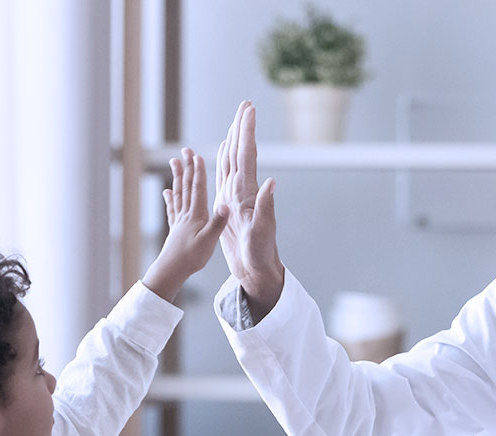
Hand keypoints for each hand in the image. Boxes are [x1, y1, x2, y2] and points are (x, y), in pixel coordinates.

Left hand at [142, 147, 227, 302]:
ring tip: (174, 162)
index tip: (197, 155)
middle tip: (185, 150)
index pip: (198, 189)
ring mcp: (179, 220)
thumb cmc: (192, 258)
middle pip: (186, 186)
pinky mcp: (175, 228)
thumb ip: (218, 222)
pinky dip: (170, 198)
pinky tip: (167, 192)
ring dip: (177, 177)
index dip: (198, 172)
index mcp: (196, 215)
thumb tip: (225, 205)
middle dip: (187, 167)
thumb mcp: (210, 241)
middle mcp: (186, 214)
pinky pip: (172, 209)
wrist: (172, 271)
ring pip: (178, 193)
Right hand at [215, 100, 283, 320]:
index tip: (249, 109)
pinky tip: (224, 153)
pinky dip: (224, 160)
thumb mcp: (262, 231)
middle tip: (245, 104)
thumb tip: (272, 182)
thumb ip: (266, 207)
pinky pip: (224, 176)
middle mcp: (243, 190)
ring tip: (235, 122)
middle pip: (241, 152)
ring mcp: (236, 196)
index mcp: (246, 192)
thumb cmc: (259, 254)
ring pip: (232, 161)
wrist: (256, 270)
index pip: (247, 154)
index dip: (246, 130)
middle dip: (242, 127)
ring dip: (233, 140)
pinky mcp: (230, 204)